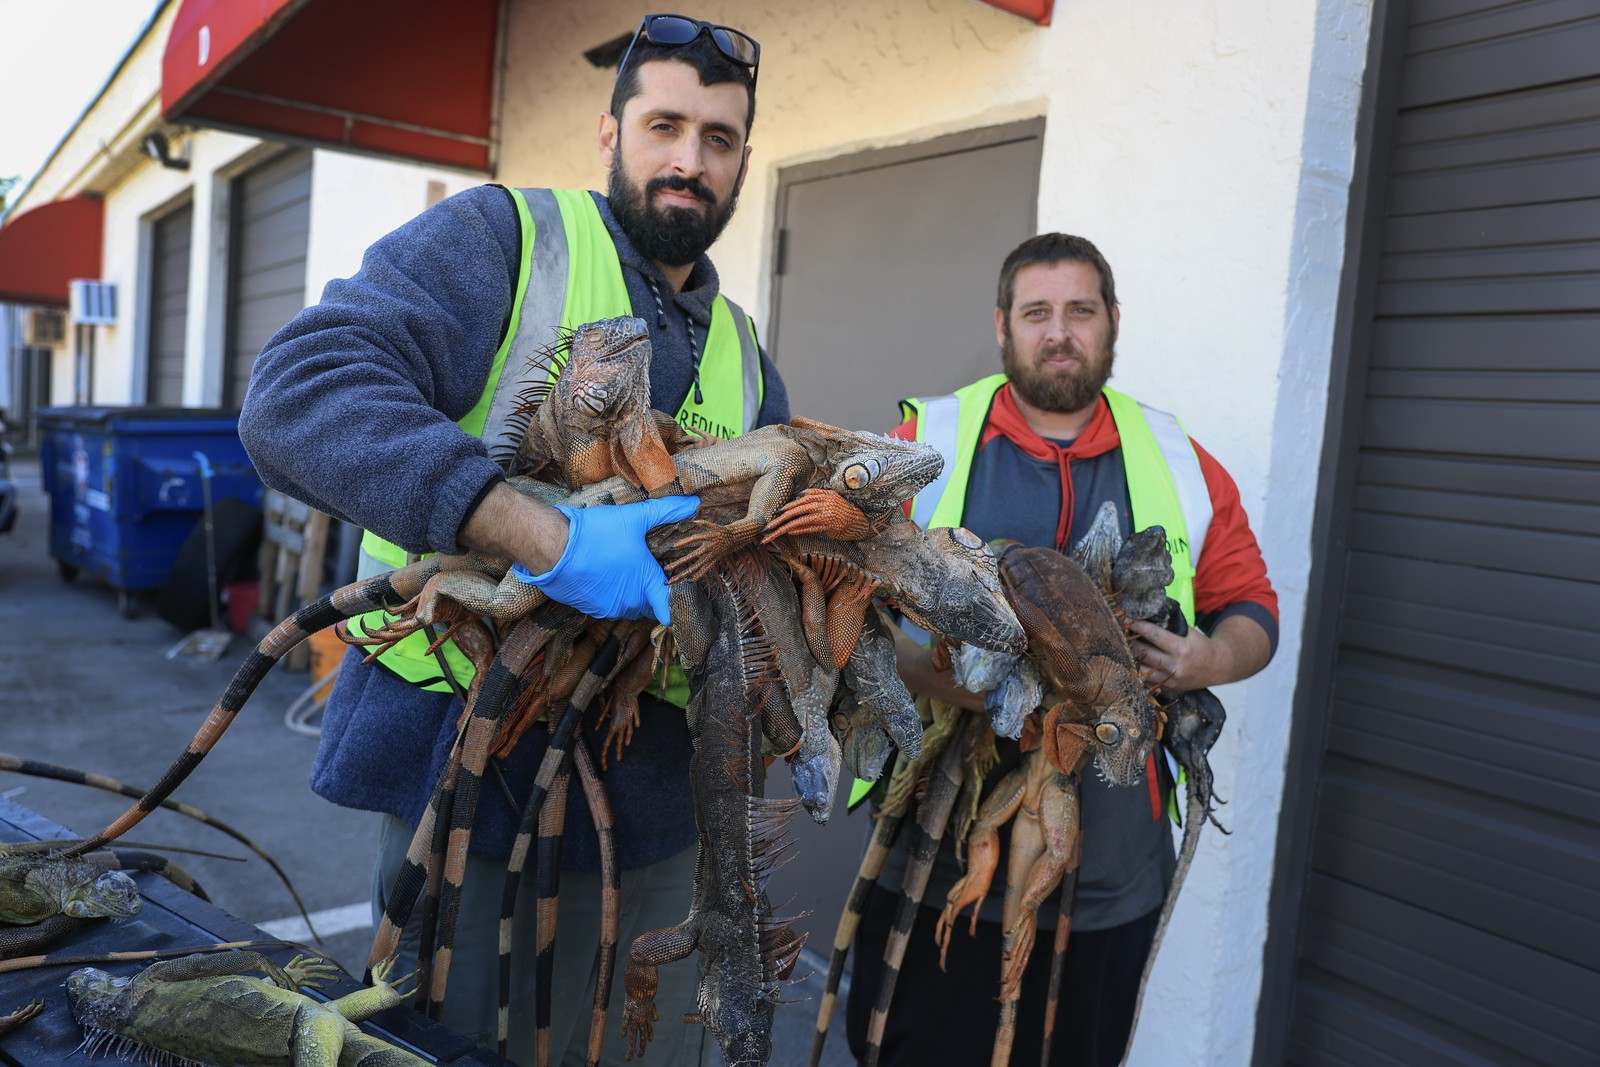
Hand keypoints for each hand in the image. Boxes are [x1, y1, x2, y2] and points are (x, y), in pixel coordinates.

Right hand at [511, 496, 698, 623]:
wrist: (553, 547)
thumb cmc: (596, 534)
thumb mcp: (635, 517)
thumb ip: (667, 511)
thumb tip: (693, 503)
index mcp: (646, 584)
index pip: (669, 609)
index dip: (676, 602)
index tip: (676, 592)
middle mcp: (630, 602)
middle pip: (649, 605)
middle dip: (651, 591)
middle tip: (648, 569)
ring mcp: (608, 608)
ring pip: (628, 605)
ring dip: (630, 593)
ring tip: (625, 569)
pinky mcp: (589, 608)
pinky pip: (608, 605)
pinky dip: (610, 594)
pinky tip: (605, 573)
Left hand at [1126, 613, 1270, 691]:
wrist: (1217, 667)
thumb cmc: (1199, 645)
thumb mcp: (1188, 632)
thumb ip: (1168, 627)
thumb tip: (1144, 616)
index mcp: (1181, 648)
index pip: (1152, 635)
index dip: (1137, 625)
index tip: (1126, 619)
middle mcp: (1174, 666)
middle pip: (1142, 652)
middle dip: (1129, 640)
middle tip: (1120, 630)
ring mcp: (1170, 679)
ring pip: (1140, 667)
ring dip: (1130, 655)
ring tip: (1123, 644)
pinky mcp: (1167, 688)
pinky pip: (1146, 678)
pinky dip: (1138, 668)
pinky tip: (1133, 659)